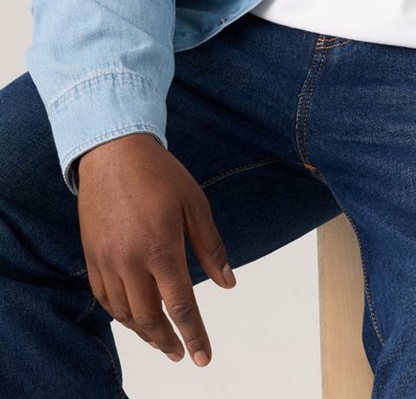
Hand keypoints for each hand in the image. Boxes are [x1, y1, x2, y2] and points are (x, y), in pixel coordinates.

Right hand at [76, 133, 236, 367]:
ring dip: (143, 333)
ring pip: (123, 314)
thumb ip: (210, 247)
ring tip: (161, 340)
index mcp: (161, 248)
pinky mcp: (91, 256)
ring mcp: (107, 261)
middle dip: (167, 341)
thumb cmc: (159, 174)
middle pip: (149, 318)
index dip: (193, 335)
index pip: (180, 305)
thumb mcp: (195, 204)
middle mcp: (130, 261)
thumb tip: (228, 283)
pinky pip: (104, 298)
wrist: (113, 151)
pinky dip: (120, 314)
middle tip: (181, 354)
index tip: (203, 358)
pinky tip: (133, 317)